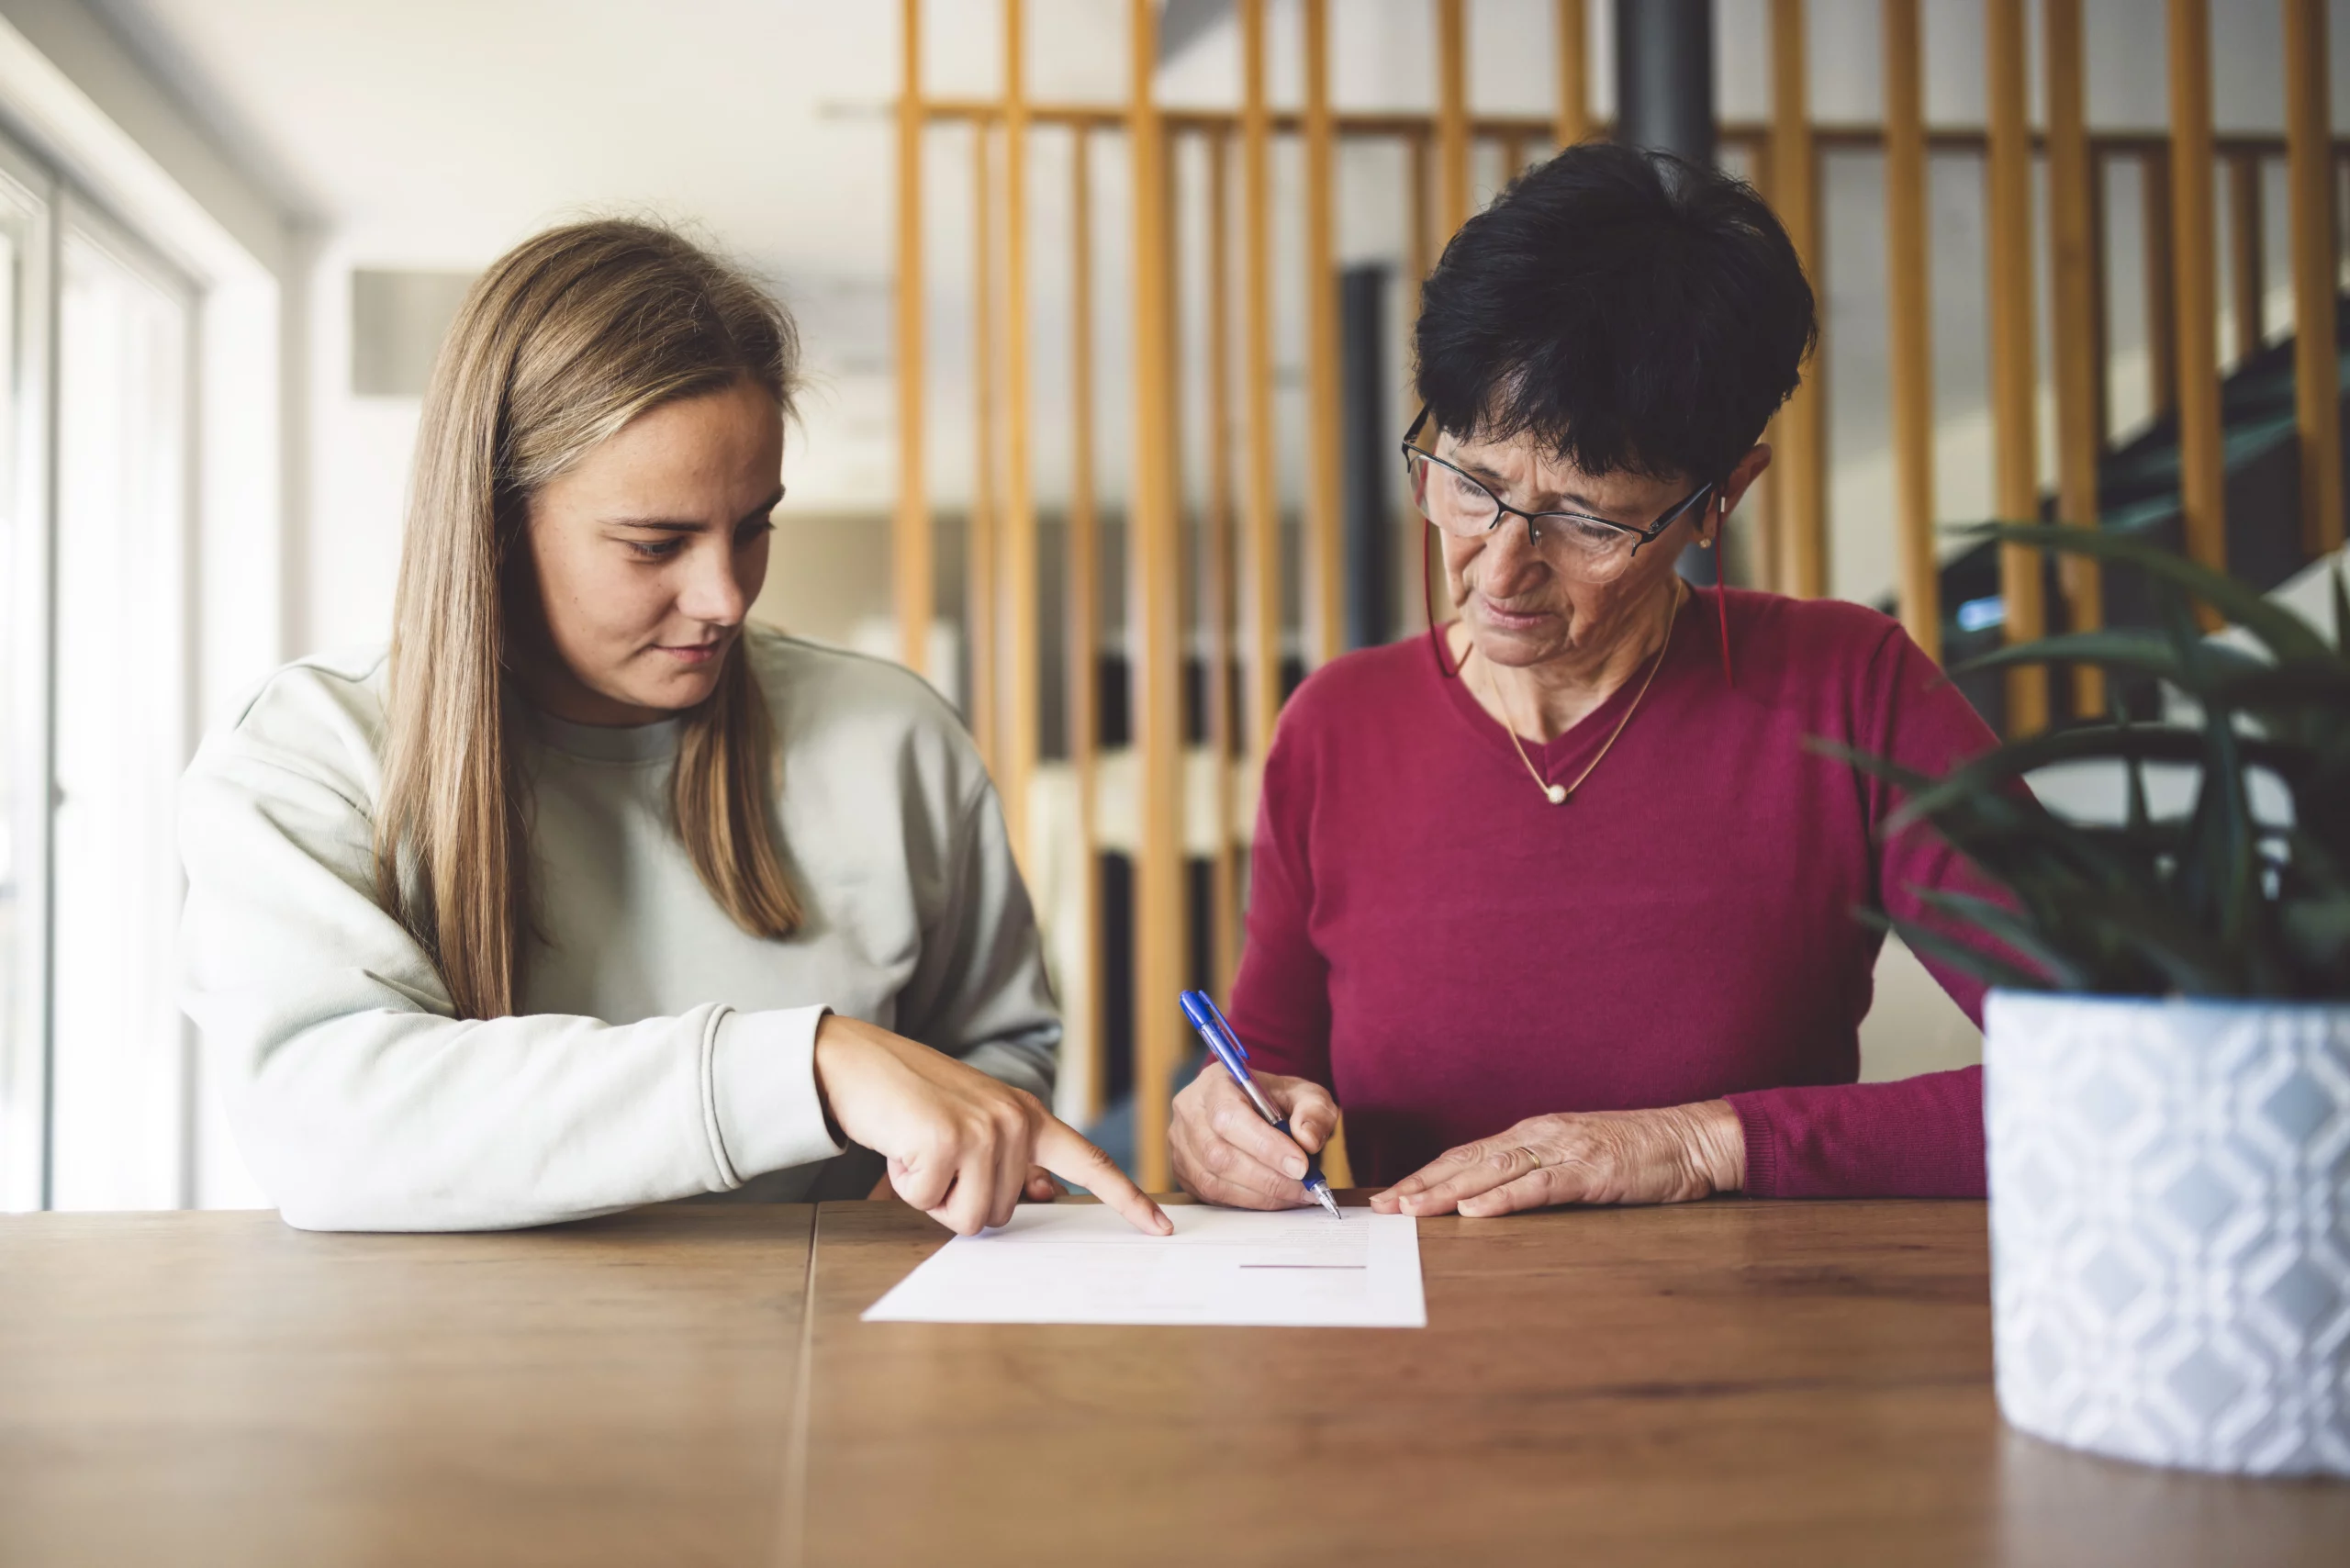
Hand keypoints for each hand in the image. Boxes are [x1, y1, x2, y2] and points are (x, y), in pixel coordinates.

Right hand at [814, 1015, 1168, 1235]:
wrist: (856, 1062)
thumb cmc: (912, 1102)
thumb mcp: (973, 1125)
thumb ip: (1010, 1160)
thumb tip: (1041, 1195)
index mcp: (1028, 1117)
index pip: (1089, 1162)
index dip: (1127, 1200)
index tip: (1161, 1228)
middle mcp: (1016, 1121)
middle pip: (1000, 1213)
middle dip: (958, 1197)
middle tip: (934, 1155)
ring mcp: (985, 1129)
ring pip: (969, 1218)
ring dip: (934, 1195)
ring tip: (919, 1150)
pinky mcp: (947, 1140)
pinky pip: (929, 1203)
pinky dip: (906, 1185)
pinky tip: (901, 1146)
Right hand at [1169, 1059, 1338, 1209]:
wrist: (1256, 1108)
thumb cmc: (1277, 1100)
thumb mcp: (1305, 1094)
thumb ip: (1314, 1111)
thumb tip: (1307, 1140)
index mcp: (1214, 1082)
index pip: (1230, 1117)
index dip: (1265, 1146)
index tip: (1301, 1166)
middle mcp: (1189, 1111)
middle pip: (1218, 1154)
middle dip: (1268, 1178)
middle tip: (1306, 1188)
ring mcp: (1181, 1143)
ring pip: (1213, 1181)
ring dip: (1261, 1195)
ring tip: (1297, 1195)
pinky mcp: (1183, 1171)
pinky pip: (1212, 1196)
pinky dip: (1249, 1202)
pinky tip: (1276, 1198)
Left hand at [1368, 1101, 1745, 1218]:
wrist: (1693, 1139)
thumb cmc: (1638, 1153)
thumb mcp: (1577, 1159)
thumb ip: (1538, 1172)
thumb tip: (1492, 1197)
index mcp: (1534, 1135)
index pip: (1466, 1156)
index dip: (1426, 1176)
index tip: (1392, 1196)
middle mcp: (1540, 1137)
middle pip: (1468, 1162)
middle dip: (1422, 1185)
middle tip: (1384, 1208)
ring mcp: (1565, 1151)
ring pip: (1493, 1172)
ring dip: (1449, 1193)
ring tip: (1413, 1210)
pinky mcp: (1591, 1171)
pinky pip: (1540, 1186)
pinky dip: (1504, 1199)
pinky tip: (1476, 1212)